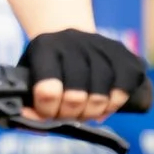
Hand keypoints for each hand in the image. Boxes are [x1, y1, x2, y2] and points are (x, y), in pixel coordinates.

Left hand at [19, 29, 149, 123]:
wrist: (67, 31)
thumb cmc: (46, 62)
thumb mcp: (28, 73)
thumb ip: (27, 100)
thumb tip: (30, 121)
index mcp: (45, 48)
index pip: (48, 90)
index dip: (47, 110)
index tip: (47, 113)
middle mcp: (74, 43)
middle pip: (76, 96)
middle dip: (71, 114)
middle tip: (68, 116)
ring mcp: (103, 47)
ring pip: (102, 95)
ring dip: (93, 112)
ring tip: (86, 113)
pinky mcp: (125, 55)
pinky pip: (125, 89)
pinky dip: (115, 104)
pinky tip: (107, 106)